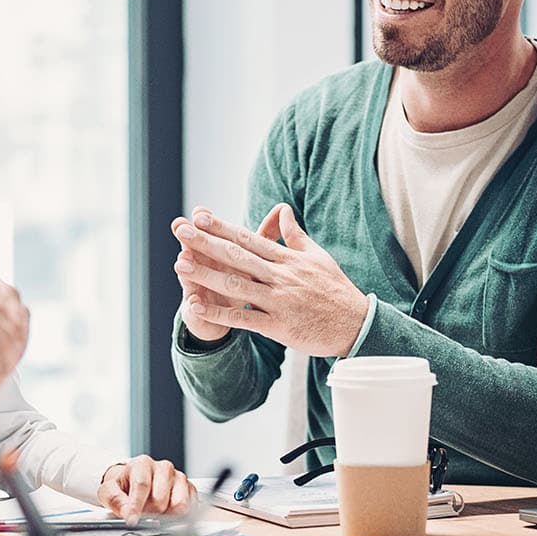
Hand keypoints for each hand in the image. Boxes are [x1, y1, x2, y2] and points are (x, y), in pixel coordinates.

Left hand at [97, 455, 193, 521]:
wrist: (134, 482)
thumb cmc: (123, 486)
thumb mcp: (109, 491)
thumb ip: (115, 500)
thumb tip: (127, 512)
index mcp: (143, 464)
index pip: (142, 485)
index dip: (136, 506)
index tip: (132, 520)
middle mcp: (164, 468)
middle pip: (160, 499)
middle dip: (149, 512)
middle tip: (141, 512)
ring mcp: (179, 478)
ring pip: (178, 505)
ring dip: (165, 515)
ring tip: (154, 511)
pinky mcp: (190, 489)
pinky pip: (189, 508)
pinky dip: (178, 516)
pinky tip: (166, 512)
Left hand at [171, 204, 369, 357]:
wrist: (356, 325)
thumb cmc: (336, 290)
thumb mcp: (318, 256)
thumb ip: (295, 235)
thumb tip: (283, 210)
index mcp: (288, 259)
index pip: (249, 238)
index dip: (223, 226)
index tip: (200, 215)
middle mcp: (281, 276)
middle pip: (237, 256)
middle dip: (206, 242)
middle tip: (180, 230)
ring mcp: (279, 300)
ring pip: (236, 285)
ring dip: (206, 275)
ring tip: (180, 265)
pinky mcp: (278, 325)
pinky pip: (243, 318)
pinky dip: (219, 313)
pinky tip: (197, 307)